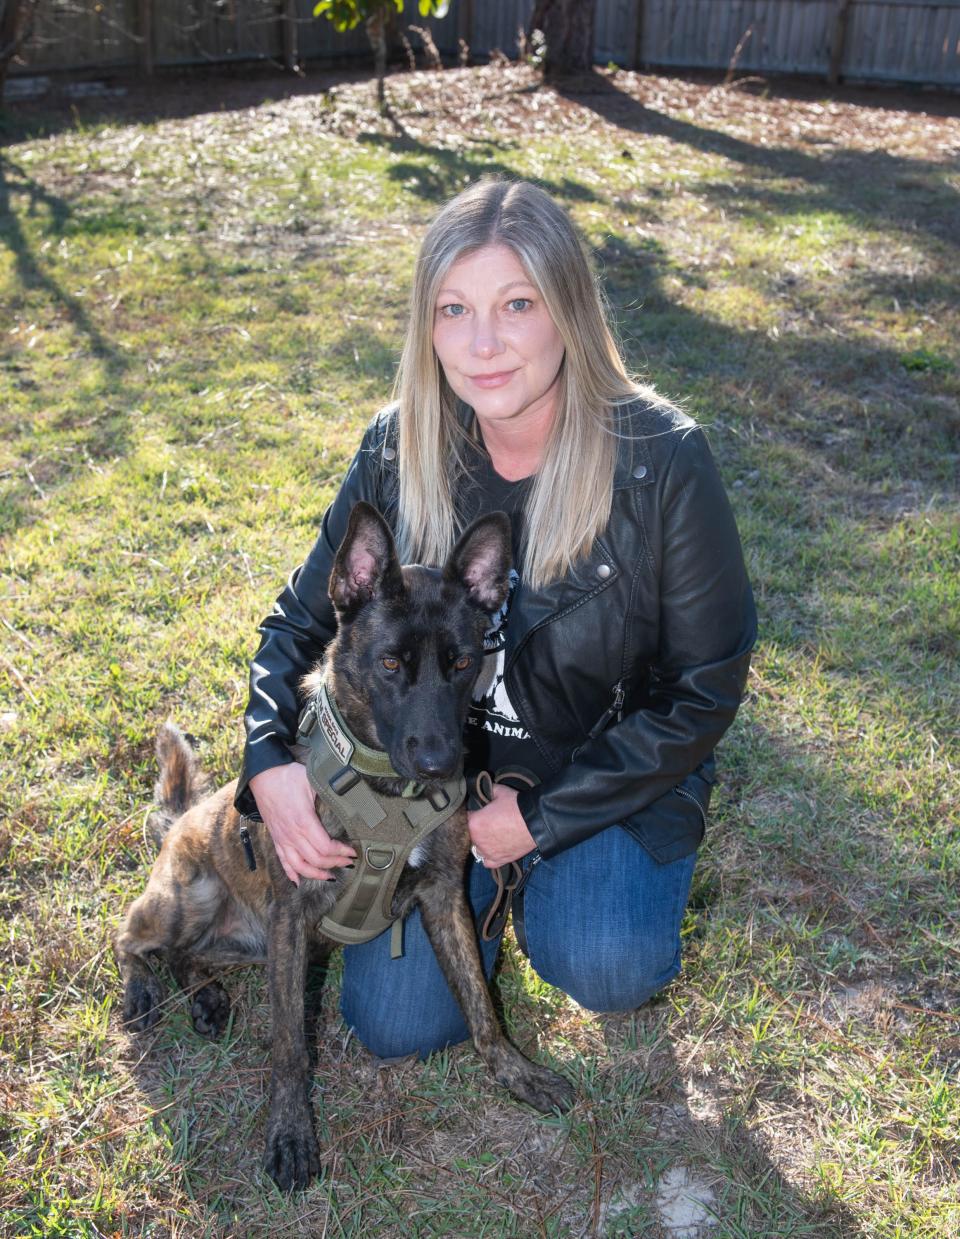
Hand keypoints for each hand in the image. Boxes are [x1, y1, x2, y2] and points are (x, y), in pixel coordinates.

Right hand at [249, 763, 355, 884]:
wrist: (262, 776)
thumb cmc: (288, 776)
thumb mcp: (312, 781)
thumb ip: (328, 793)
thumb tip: (348, 797)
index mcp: (303, 821)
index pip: (325, 847)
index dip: (341, 852)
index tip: (353, 852)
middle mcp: (292, 834)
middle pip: (316, 860)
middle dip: (335, 863)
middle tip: (348, 862)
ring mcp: (282, 839)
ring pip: (299, 866)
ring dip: (316, 874)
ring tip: (330, 876)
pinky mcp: (275, 838)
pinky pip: (283, 861)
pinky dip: (291, 874)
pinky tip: (298, 882)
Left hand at [467, 785, 535, 868]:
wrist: (535, 822)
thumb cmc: (516, 806)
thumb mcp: (499, 791)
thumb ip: (487, 791)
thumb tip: (484, 789)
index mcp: (474, 823)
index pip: (466, 818)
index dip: (474, 814)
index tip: (481, 812)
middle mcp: (477, 840)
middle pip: (471, 835)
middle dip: (478, 829)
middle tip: (490, 823)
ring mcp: (487, 852)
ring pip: (477, 849)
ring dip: (482, 843)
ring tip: (493, 836)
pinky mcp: (498, 861)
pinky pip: (486, 861)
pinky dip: (489, 856)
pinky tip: (495, 849)